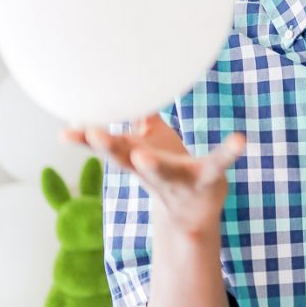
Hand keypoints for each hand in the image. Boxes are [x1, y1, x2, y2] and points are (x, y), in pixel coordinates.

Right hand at [60, 114, 245, 237]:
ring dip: (153, 165)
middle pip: (127, 161)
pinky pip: (218, 164)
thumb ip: (132, 122)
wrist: (192, 215)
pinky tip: (239, 140)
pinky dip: (228, 152)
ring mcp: (179, 179)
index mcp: (135, 160)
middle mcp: (152, 171)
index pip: (107, 148)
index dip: (87, 139)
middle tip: (94, 135)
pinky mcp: (207, 178)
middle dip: (110, 148)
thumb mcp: (143, 146)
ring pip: (164, 172)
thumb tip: (119, 91)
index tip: (66, 132)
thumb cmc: (166, 170)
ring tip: (144, 156)